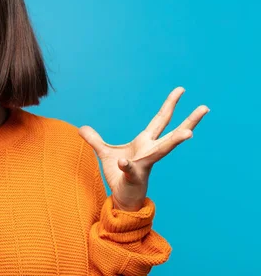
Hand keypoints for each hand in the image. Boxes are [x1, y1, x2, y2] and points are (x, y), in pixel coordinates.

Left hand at [78, 87, 208, 210]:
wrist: (123, 197)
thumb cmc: (119, 175)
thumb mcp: (104, 153)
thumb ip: (94, 140)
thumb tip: (82, 128)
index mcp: (145, 142)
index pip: (160, 119)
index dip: (170, 104)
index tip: (181, 90)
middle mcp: (150, 151)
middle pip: (171, 132)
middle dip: (188, 120)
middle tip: (205, 107)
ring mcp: (144, 164)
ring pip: (162, 151)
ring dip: (175, 141)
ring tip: (189, 133)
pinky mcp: (134, 177)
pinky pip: (130, 170)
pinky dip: (126, 166)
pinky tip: (125, 162)